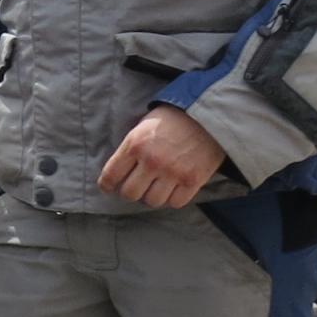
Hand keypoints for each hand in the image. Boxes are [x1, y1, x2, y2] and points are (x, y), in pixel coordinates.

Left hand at [98, 106, 226, 209]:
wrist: (208, 114)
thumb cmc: (173, 118)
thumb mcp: (143, 126)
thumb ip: (131, 148)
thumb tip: (120, 171)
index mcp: (135, 145)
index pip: (111, 176)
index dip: (107, 185)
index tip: (109, 187)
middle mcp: (152, 161)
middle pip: (130, 194)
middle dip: (131, 191)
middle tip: (138, 186)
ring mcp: (173, 172)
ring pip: (152, 201)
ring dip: (152, 196)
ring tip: (157, 187)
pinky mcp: (193, 180)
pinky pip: (175, 203)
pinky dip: (173, 199)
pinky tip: (173, 189)